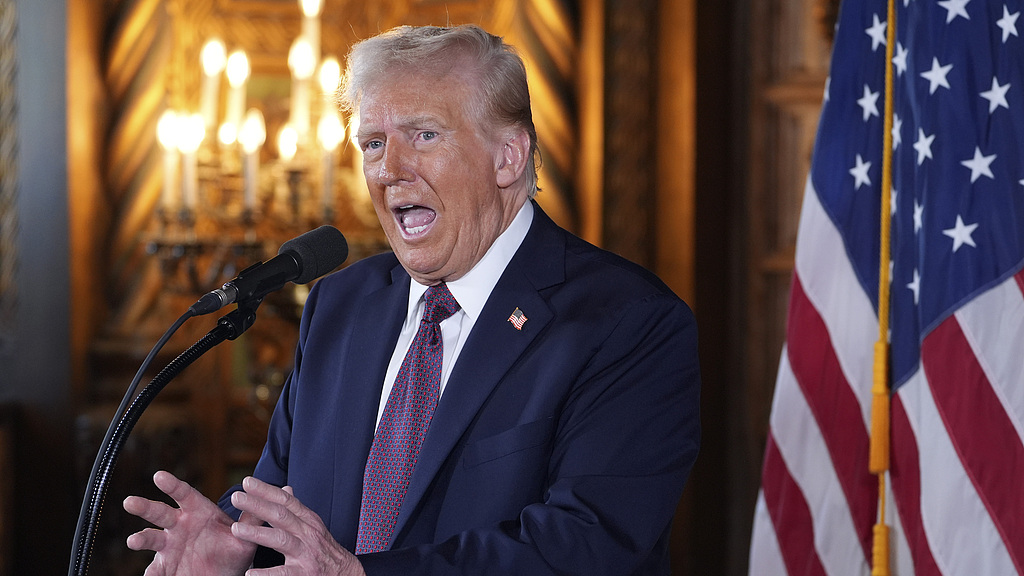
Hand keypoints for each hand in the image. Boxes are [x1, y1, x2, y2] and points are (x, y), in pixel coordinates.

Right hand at [123, 470, 258, 575]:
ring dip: (140, 538)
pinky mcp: (165, 567)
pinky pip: (154, 570)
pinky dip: (150, 573)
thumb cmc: (234, 546)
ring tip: (134, 540)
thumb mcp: (247, 533)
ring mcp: (169, 546)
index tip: (159, 476)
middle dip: (144, 507)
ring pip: (150, 539)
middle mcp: (178, 526)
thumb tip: (285, 491)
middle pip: (159, 513)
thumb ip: (257, 515)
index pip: (183, 494)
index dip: (172, 485)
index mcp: (197, 511)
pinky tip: (148, 575)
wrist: (226, 571)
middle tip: (130, 501)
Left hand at [229, 476, 365, 575]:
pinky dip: (266, 574)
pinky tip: (249, 573)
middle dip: (258, 505)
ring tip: (236, 529)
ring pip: (280, 540)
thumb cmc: (326, 551)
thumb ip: (297, 510)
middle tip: (236, 497)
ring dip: (257, 533)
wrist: (347, 575)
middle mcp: (308, 534)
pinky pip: (283, 574)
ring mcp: (306, 554)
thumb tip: (286, 488)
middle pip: (281, 515)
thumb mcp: (314, 527)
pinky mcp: (305, 574)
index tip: (247, 482)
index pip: (286, 501)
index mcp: (308, 521)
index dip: (267, 490)